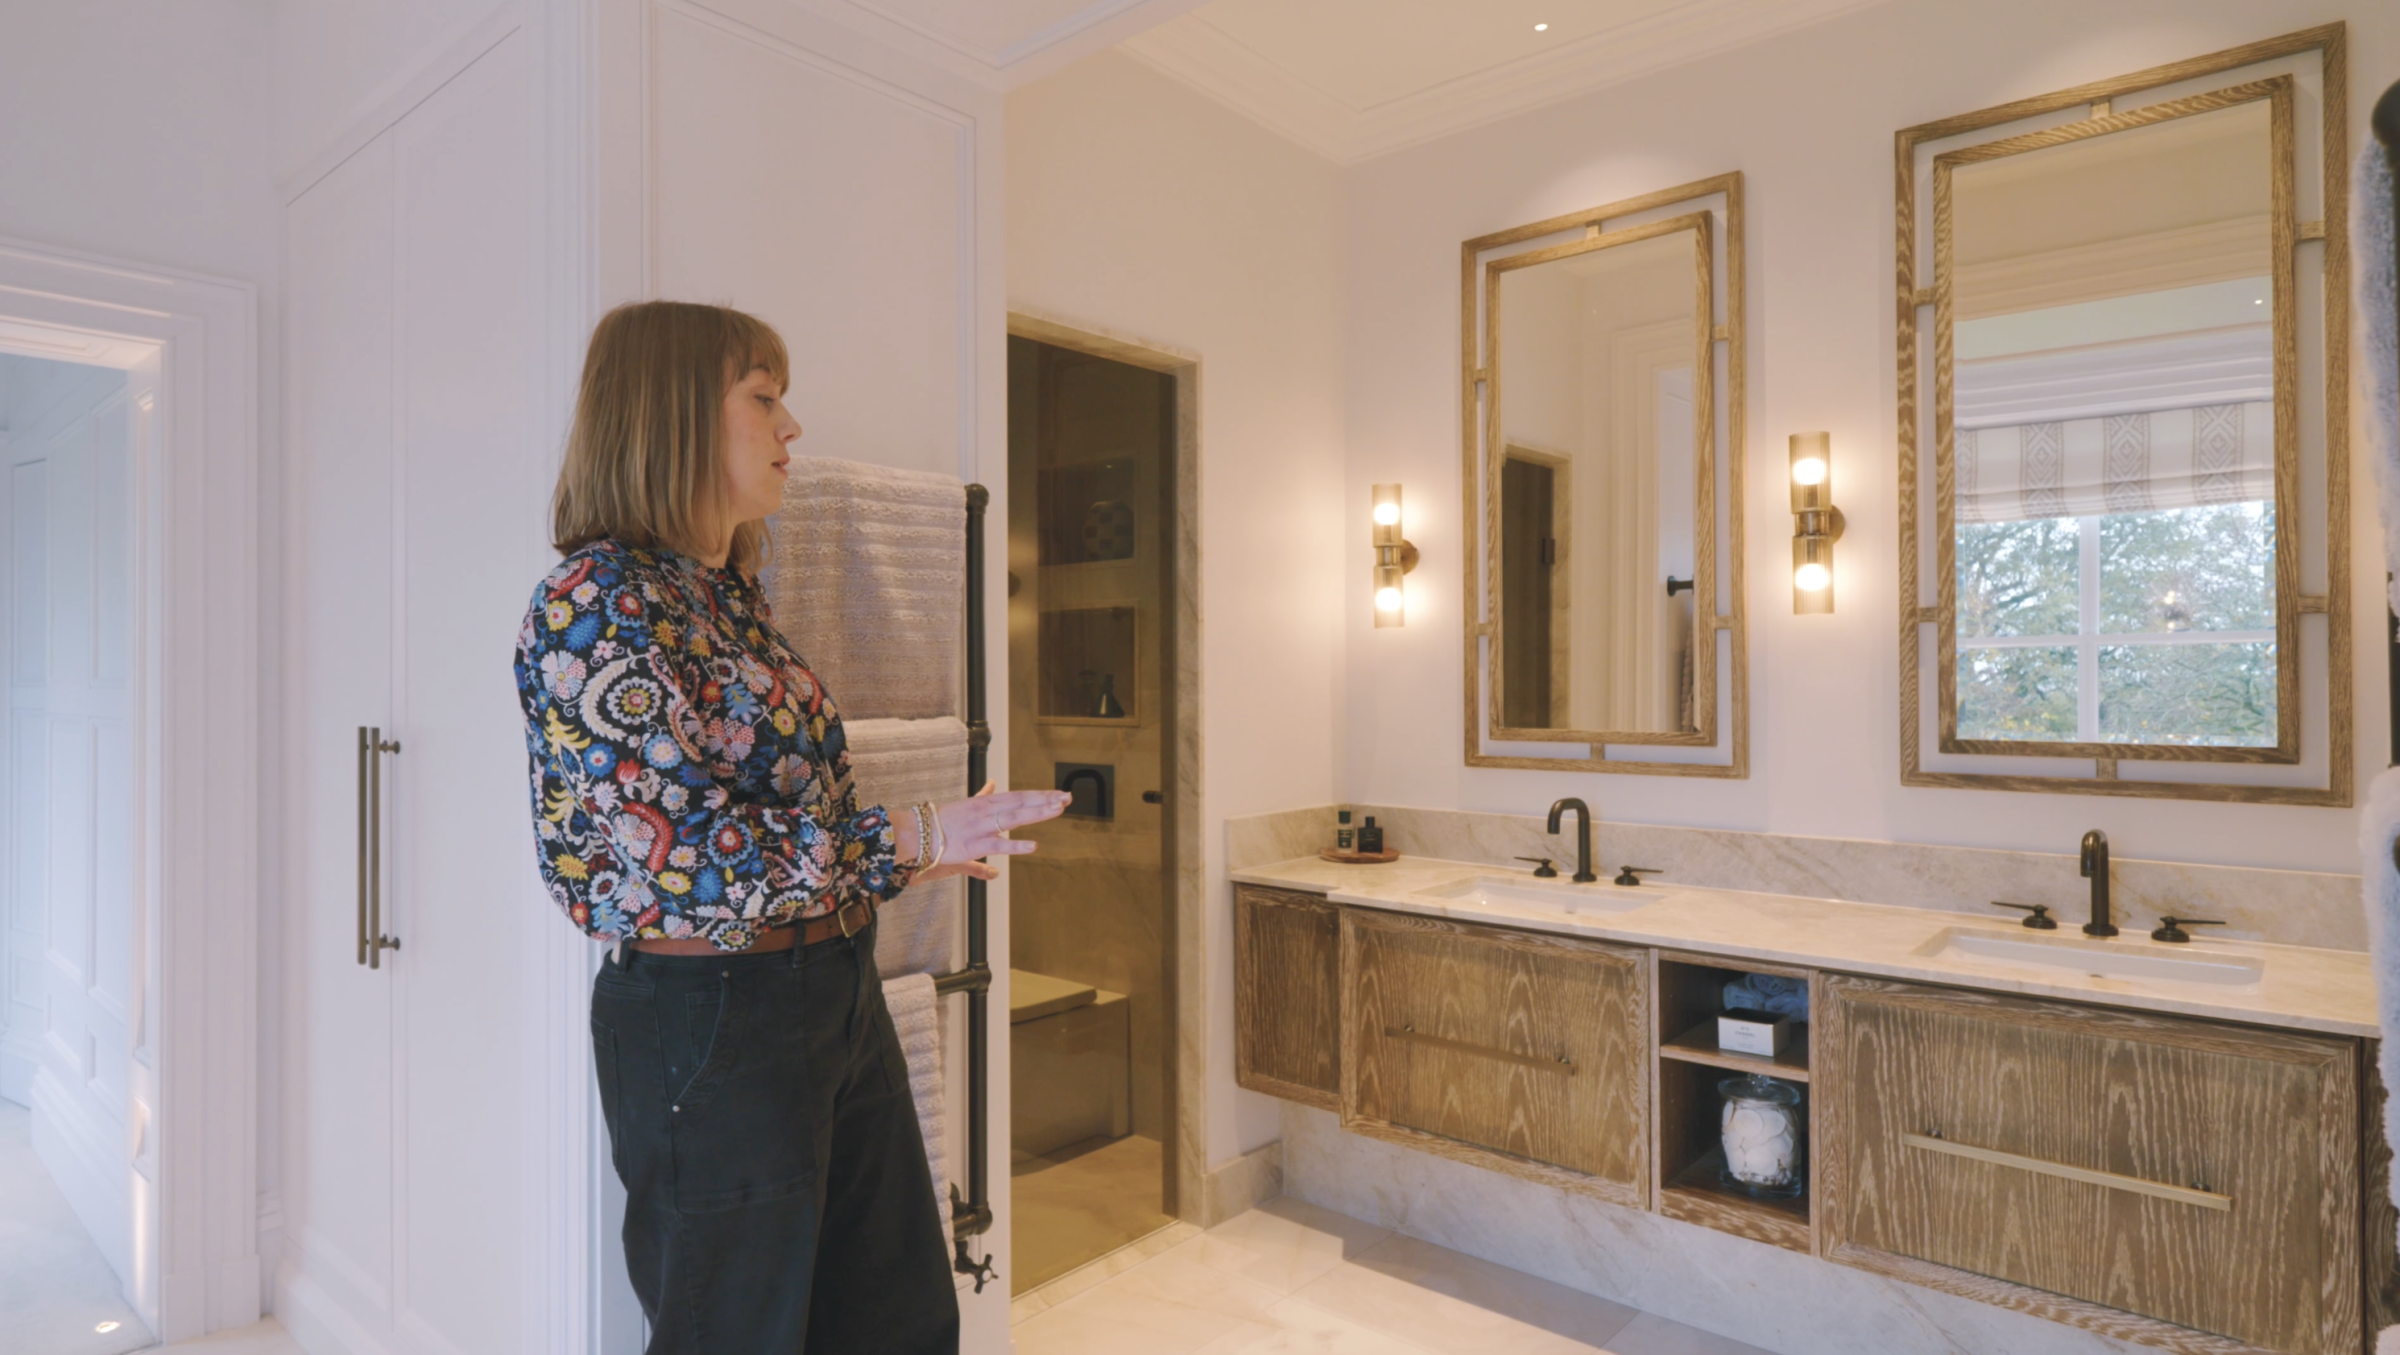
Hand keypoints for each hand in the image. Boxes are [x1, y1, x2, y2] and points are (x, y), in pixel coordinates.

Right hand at [902, 782, 1070, 882]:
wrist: (918, 832)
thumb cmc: (942, 820)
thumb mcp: (966, 804)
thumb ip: (983, 795)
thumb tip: (992, 784)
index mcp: (986, 802)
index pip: (1019, 796)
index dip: (1040, 795)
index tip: (1058, 794)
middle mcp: (987, 811)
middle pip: (1021, 802)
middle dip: (1046, 800)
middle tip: (1067, 797)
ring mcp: (983, 827)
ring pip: (1015, 818)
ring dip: (1037, 813)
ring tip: (1058, 809)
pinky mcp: (976, 845)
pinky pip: (999, 845)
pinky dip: (1016, 846)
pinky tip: (1033, 846)